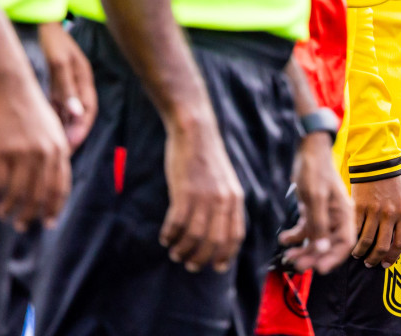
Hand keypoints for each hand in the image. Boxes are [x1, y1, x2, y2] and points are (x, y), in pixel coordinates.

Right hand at [0, 67, 69, 229]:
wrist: (11, 86)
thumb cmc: (30, 109)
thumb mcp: (51, 129)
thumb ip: (53, 153)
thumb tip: (47, 183)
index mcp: (61, 148)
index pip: (60, 187)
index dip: (54, 208)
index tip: (48, 223)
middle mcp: (45, 152)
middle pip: (39, 195)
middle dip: (30, 215)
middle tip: (21, 226)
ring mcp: (23, 151)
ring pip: (17, 192)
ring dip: (9, 208)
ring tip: (4, 214)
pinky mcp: (0, 149)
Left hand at [38, 22, 95, 150]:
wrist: (43, 22)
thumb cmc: (53, 40)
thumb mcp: (60, 62)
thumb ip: (67, 87)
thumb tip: (76, 112)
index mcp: (85, 80)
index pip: (88, 111)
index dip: (81, 129)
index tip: (71, 145)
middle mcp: (79, 84)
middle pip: (79, 115)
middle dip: (72, 134)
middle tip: (61, 151)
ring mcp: (69, 83)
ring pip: (68, 112)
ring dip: (62, 128)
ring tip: (52, 144)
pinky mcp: (58, 83)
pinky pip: (57, 105)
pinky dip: (53, 117)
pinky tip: (44, 128)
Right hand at [160, 112, 244, 272]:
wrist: (197, 133)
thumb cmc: (208, 159)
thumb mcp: (226, 181)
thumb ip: (225, 204)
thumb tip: (219, 230)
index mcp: (235, 198)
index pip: (236, 236)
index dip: (227, 255)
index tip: (217, 267)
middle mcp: (223, 200)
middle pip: (215, 241)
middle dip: (202, 258)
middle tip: (189, 264)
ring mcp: (204, 196)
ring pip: (195, 236)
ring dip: (183, 249)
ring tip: (175, 253)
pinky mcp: (185, 192)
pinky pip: (177, 223)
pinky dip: (170, 235)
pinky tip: (165, 238)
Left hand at [281, 133, 354, 274]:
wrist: (308, 149)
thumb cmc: (314, 170)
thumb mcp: (315, 197)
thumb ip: (318, 224)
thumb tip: (321, 250)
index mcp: (344, 213)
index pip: (345, 243)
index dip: (334, 259)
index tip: (319, 270)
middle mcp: (336, 216)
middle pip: (328, 245)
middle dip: (313, 257)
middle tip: (296, 265)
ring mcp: (324, 214)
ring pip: (316, 240)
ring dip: (302, 250)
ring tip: (287, 255)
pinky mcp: (312, 210)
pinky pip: (306, 230)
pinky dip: (295, 237)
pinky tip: (283, 238)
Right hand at [350, 174, 400, 267]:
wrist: (378, 164)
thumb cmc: (395, 183)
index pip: (400, 243)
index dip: (393, 257)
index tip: (386, 265)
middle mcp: (389, 214)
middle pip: (382, 246)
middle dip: (375, 259)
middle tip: (370, 263)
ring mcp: (373, 211)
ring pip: (366, 240)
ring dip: (361, 252)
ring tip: (358, 255)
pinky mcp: (359, 206)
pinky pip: (355, 228)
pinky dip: (352, 238)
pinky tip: (350, 242)